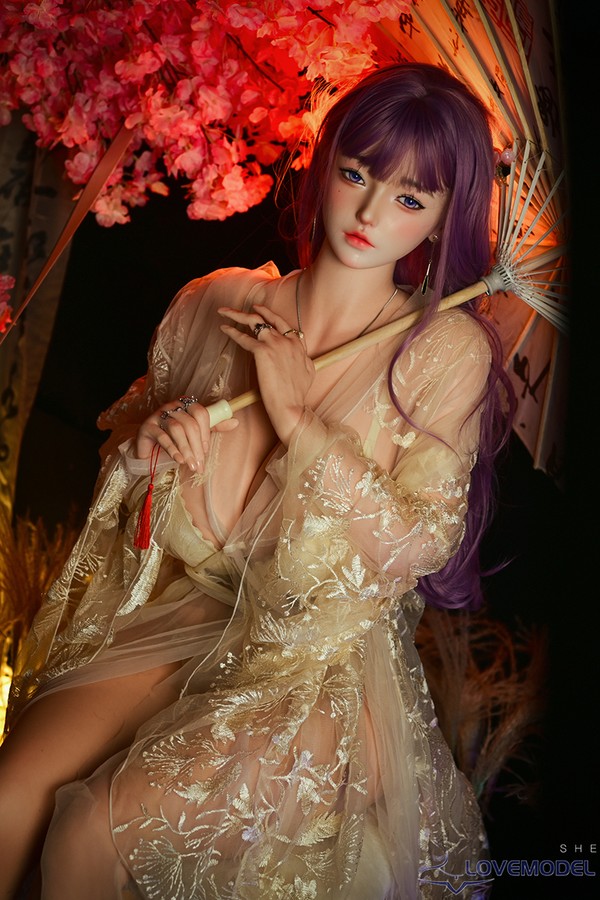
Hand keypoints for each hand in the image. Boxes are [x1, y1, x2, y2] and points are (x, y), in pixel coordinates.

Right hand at [135, 397, 237, 470]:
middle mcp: (172, 407)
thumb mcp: (195, 433)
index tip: (206, 451)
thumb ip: (213, 427)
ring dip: (186, 449)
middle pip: (190, 423)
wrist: (148, 447)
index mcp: (186, 405)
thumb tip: (235, 422)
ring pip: (177, 429)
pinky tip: (178, 459)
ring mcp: (158, 415)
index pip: (201, 412)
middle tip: (199, 465)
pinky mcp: (147, 427)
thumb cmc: (174, 439)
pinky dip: (172, 449)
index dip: (206, 432)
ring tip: (190, 465)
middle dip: (196, 447)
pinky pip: (162, 436)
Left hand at [218, 303, 314, 444]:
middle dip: (257, 309)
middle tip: (247, 306)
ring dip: (238, 315)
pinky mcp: (262, 352)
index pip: (284, 324)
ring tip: (225, 312)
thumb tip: (301, 357)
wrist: (290, 406)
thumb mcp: (309, 373)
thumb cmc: (297, 395)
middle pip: (270, 318)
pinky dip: (232, 331)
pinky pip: (243, 338)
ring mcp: (275, 344)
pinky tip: (224, 328)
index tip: (262, 312)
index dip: (272, 316)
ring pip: (254, 321)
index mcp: (298, 346)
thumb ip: (304, 360)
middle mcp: (287, 341)